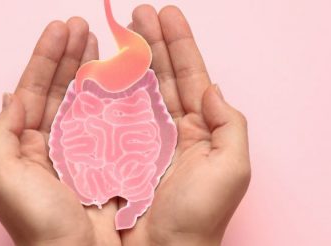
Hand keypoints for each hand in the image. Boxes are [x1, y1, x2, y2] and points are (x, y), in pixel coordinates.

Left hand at [0, 18, 121, 245]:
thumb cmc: (36, 223)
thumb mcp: (1, 175)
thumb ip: (3, 132)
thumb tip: (13, 95)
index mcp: (24, 146)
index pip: (33, 90)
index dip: (45, 58)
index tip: (60, 29)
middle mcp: (51, 145)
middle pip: (60, 88)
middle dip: (69, 55)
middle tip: (82, 25)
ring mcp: (81, 152)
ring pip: (85, 100)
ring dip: (90, 69)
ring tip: (99, 40)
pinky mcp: (107, 162)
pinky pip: (110, 121)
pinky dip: (113, 97)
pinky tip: (118, 76)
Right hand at [119, 5, 250, 245]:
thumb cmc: (200, 218)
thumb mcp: (232, 168)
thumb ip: (230, 123)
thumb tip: (212, 87)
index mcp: (201, 130)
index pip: (191, 76)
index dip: (180, 43)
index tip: (168, 14)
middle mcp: (171, 130)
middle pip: (161, 74)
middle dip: (150, 40)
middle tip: (139, 12)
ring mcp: (141, 140)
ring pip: (134, 87)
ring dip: (127, 56)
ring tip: (118, 28)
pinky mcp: (114, 153)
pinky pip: (109, 113)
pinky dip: (103, 88)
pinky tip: (98, 67)